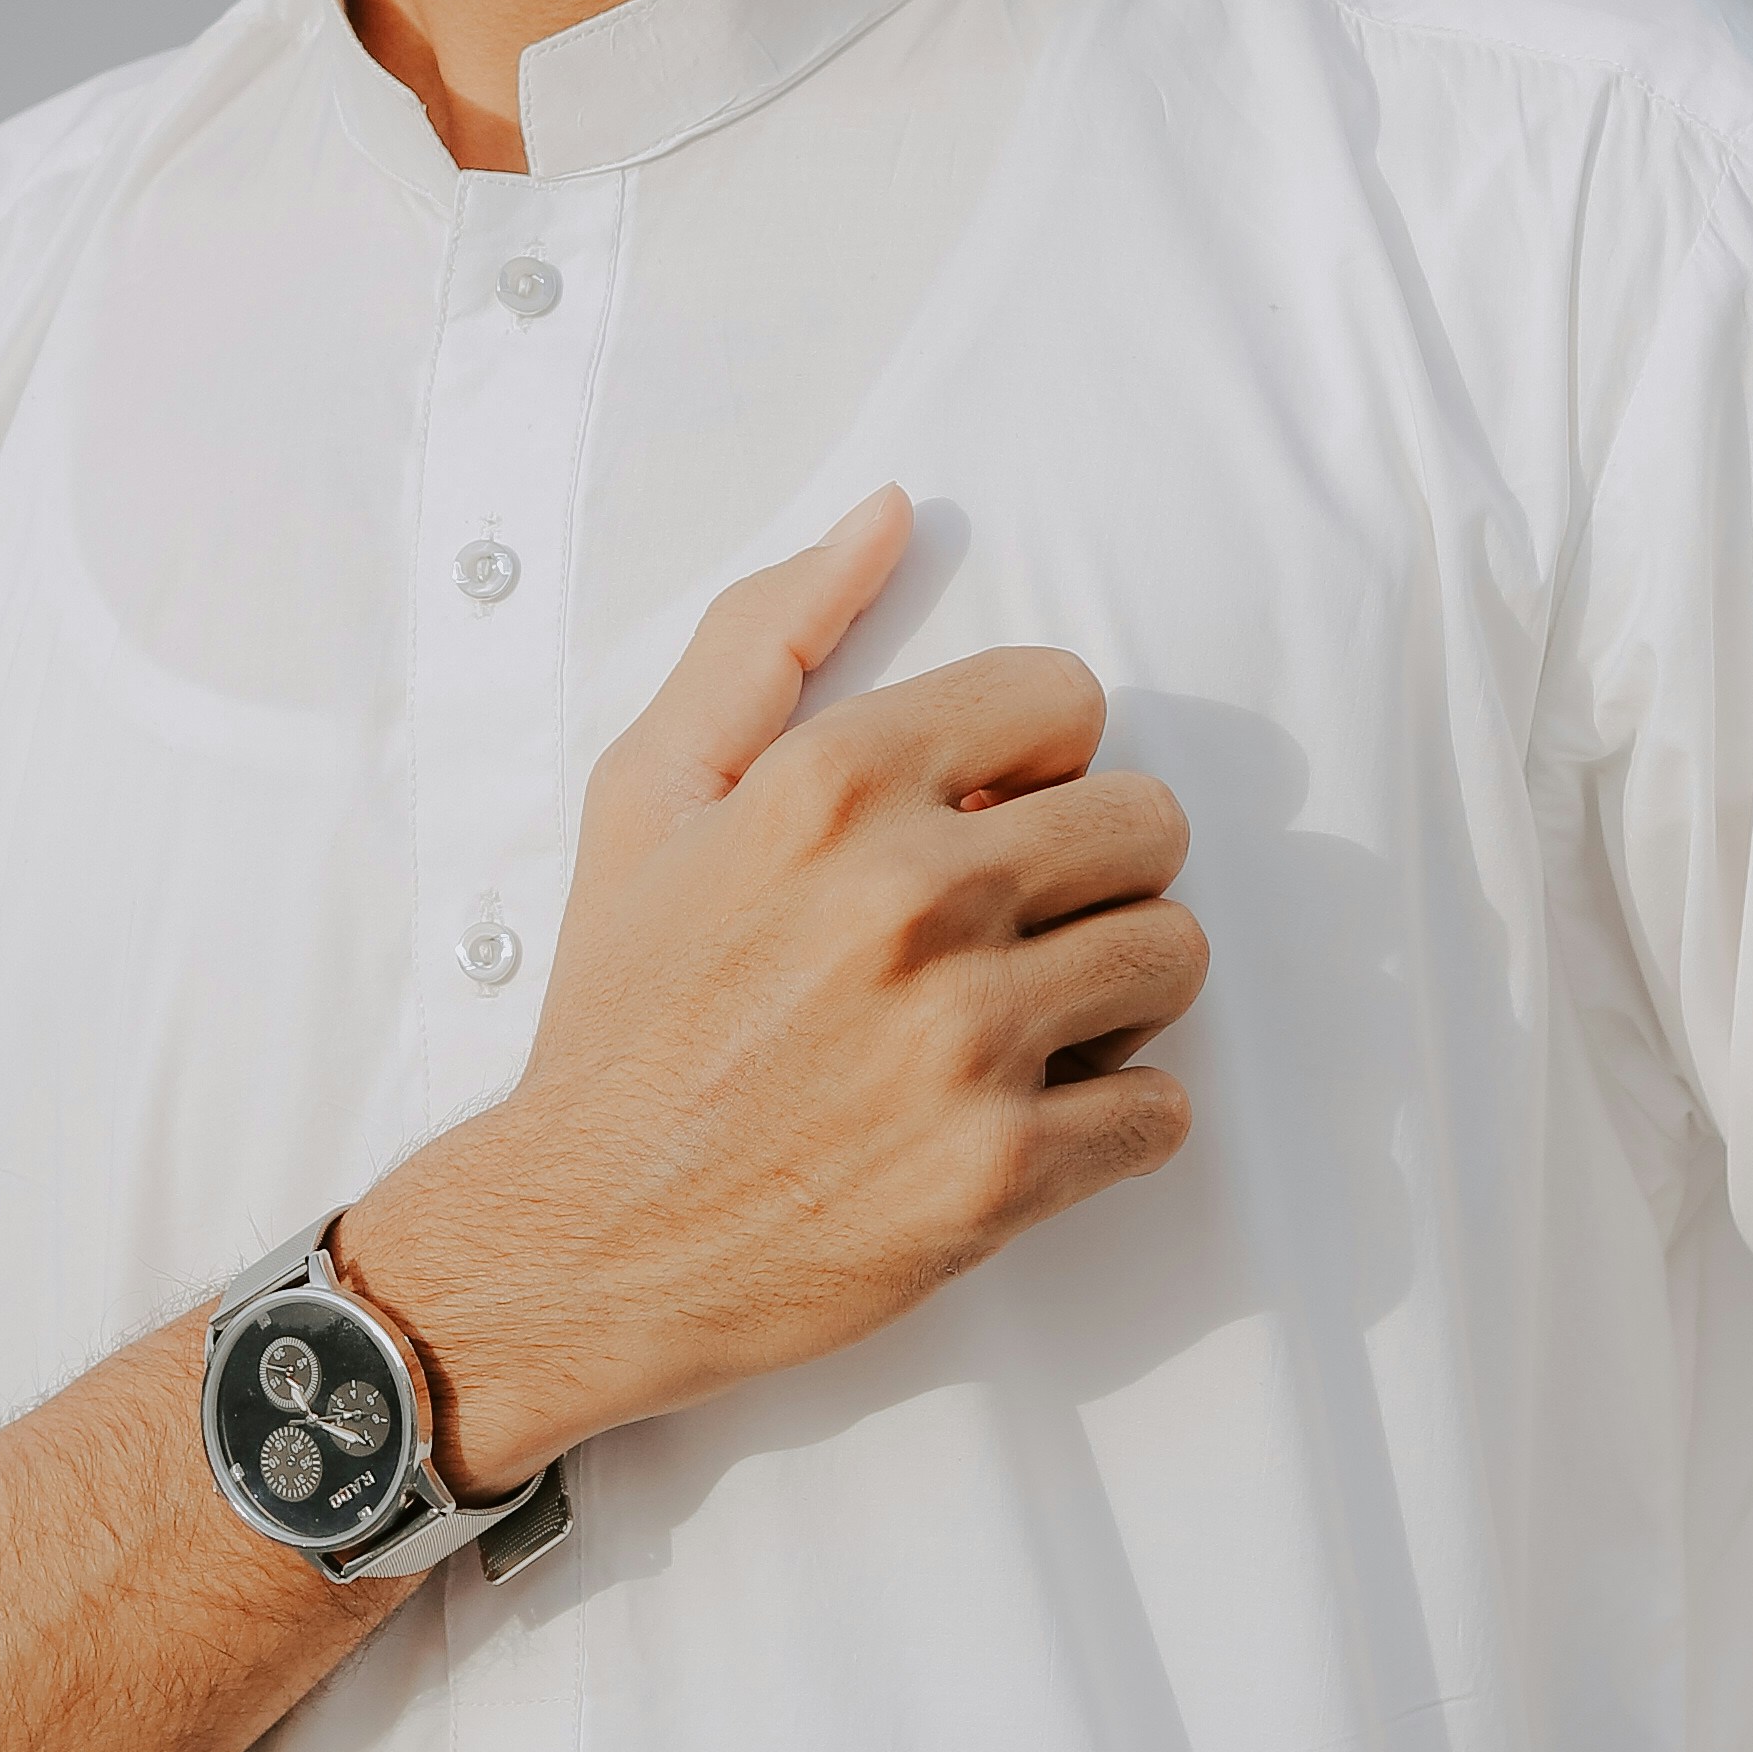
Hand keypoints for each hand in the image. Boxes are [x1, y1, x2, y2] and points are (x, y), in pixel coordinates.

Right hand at [343, 491, 1205, 1490]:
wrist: (578, 1236)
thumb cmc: (621, 1012)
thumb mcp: (650, 793)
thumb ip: (767, 634)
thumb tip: (888, 515)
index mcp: (833, 786)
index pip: (1069, 698)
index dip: (1038, 760)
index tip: (986, 820)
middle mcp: (910, 898)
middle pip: (1149, 824)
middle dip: (1096, 871)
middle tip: (1019, 927)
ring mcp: (963, 1040)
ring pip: (1174, 957)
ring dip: (1119, 992)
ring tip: (1030, 1022)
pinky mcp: (997, 1174)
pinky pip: (1161, 1112)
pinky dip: (1116, 1121)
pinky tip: (1028, 1119)